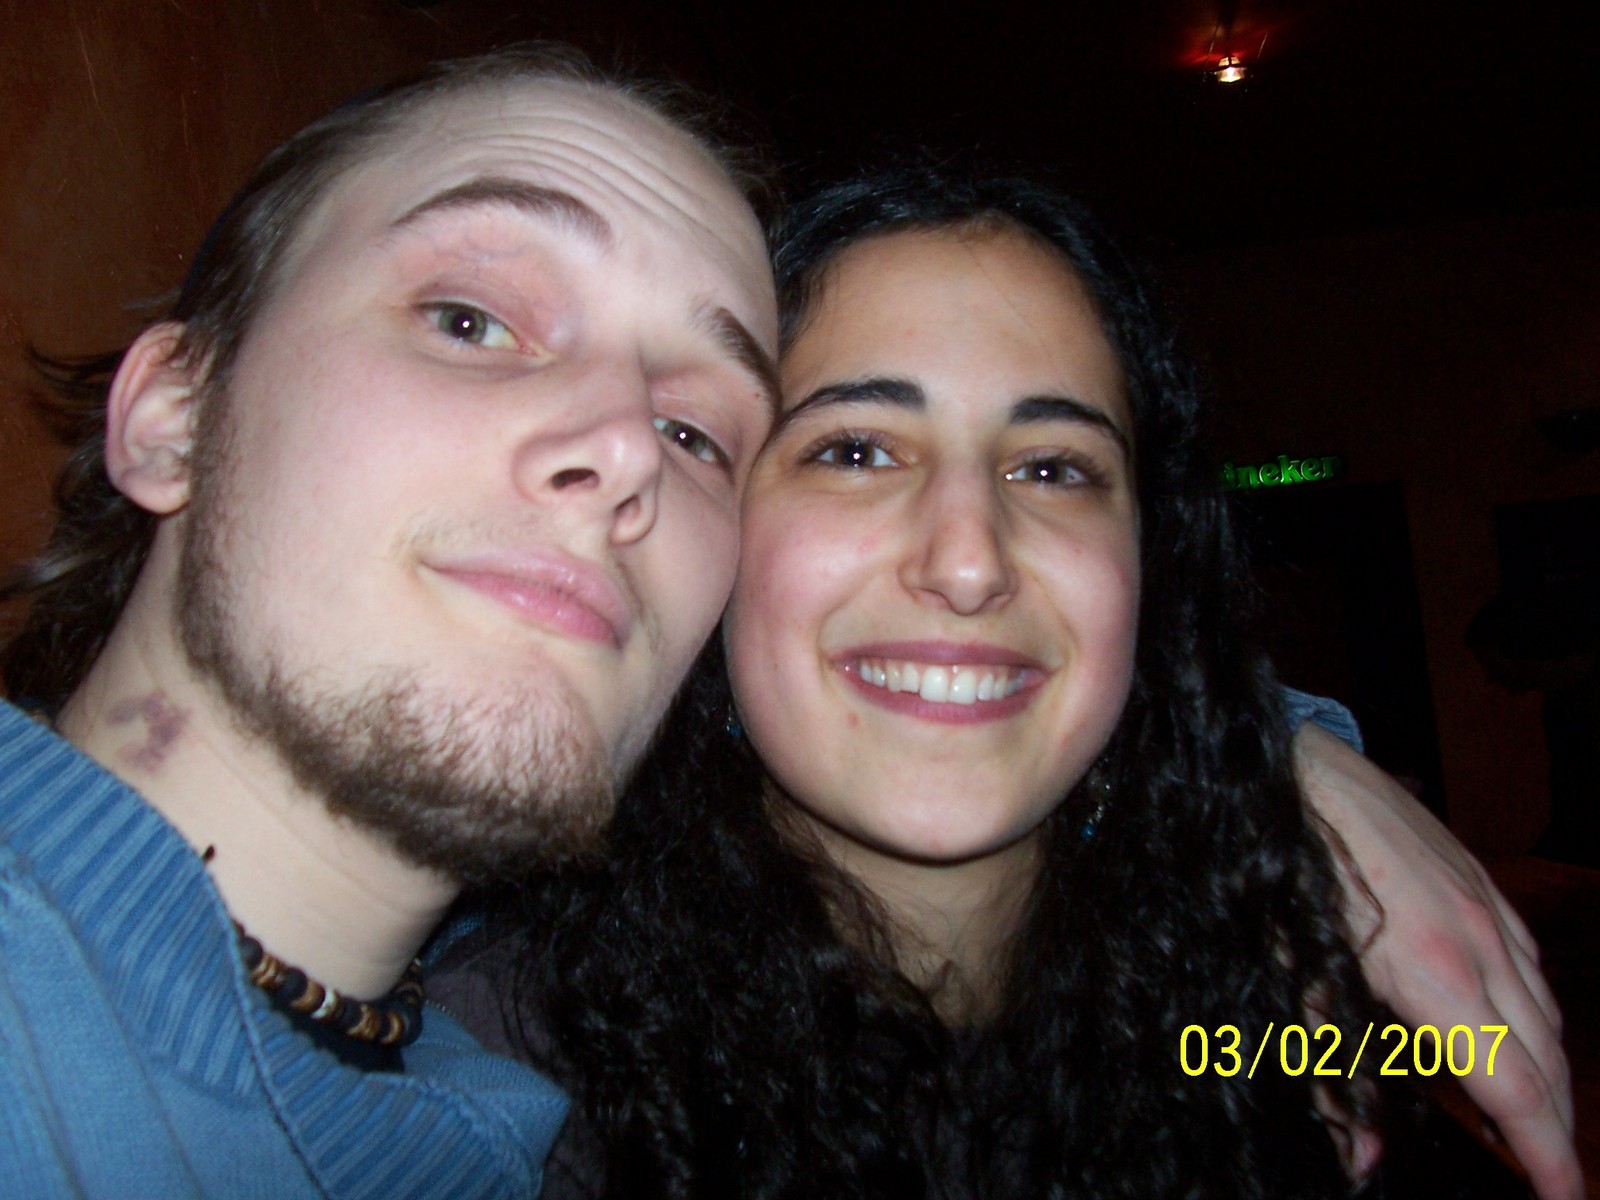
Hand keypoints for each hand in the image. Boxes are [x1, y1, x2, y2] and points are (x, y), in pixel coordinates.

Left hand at [1294, 724, 1582, 1199]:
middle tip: (1554, 1180)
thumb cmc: (1281, 869)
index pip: (1517, 1090)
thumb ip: (1333, 1077)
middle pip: (1545, 1060)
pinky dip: (1535, 1013)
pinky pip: (1530, 964)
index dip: (1548, 1157)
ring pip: (1545, 1012)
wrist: (1291, 764)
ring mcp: (1488, 908)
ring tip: (1534, 1122)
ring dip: (1548, 1072)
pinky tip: (1519, 1031)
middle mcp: (1480, 944)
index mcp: (1435, 976)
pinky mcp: (1480, 881)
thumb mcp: (1294, 978)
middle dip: (1555, 1127)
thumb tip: (1362, 1158)